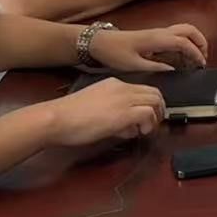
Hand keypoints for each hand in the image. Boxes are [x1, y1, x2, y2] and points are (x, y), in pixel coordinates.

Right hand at [46, 77, 164, 145]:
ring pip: (155, 101)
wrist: (58, 117)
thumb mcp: (95, 108)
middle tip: (150, 125)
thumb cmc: (70, 117)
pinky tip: (138, 132)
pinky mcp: (123, 113)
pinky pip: (147, 114)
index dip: (148, 104)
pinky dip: (148, 124)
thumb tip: (130, 126)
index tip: (144, 118)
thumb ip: (114, 113)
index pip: (142, 89)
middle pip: (154, 92)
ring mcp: (124, 98)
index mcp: (114, 84)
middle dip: (158, 110)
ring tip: (144, 130)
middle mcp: (122, 87)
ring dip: (155, 117)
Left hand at [88, 22, 208, 70]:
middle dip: (201, 42)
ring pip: (184, 29)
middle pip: (189, 30)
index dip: (195, 54)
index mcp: (157, 39)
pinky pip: (176, 34)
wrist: (100, 42)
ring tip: (196, 57)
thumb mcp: (134, 65)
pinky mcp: (154, 35)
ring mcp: (158, 32)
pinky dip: (186, 42)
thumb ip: (155, 67)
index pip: (184, 43)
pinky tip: (182, 56)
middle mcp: (160, 32)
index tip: (201, 66)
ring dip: (195, 40)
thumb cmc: (115, 53)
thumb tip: (173, 70)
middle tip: (203, 59)